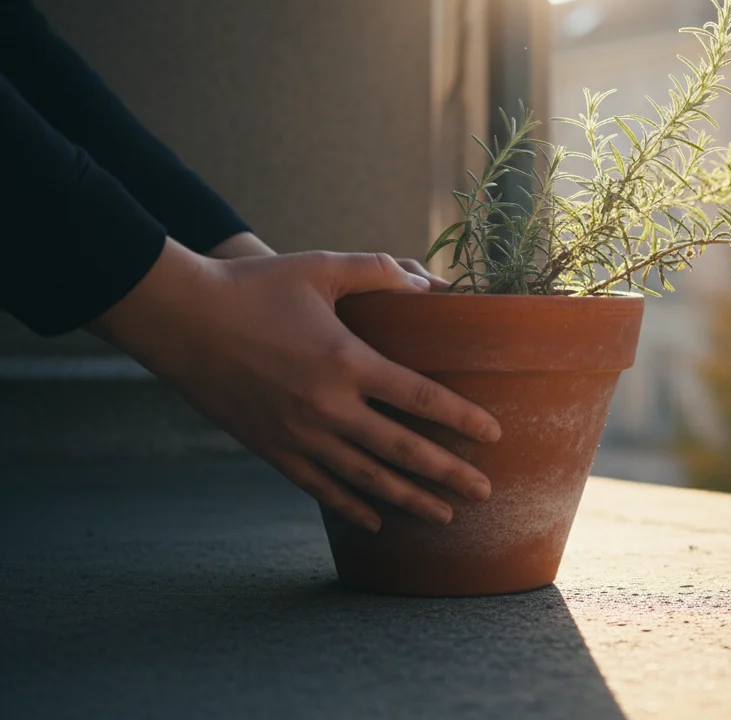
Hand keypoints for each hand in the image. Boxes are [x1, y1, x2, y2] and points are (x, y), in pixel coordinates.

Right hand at [90, 239, 500, 532]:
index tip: (494, 436)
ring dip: (408, 499)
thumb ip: (381, 271)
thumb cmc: (253, 286)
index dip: (461, 419)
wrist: (177, 317)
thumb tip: (433, 284)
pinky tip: (377, 521)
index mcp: (346, 361)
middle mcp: (325, 406)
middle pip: (401, 450)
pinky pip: (318, 487)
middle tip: (484, 493)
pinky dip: (350, 506)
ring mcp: (296, 434)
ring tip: (444, 516)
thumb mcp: (321, 267)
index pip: (420, 397)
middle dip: (447, 474)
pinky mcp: (269, 448)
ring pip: (364, 478)